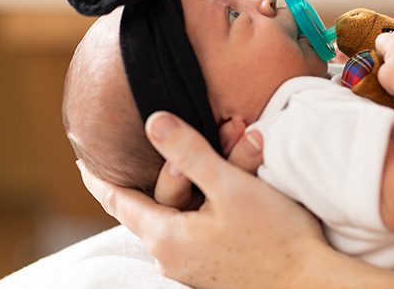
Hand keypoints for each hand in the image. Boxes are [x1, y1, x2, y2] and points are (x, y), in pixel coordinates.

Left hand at [78, 112, 324, 287]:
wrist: (310, 282)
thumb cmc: (274, 236)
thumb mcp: (229, 186)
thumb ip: (189, 153)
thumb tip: (153, 122)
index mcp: (167, 237)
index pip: (119, 202)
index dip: (100, 179)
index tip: (83, 162)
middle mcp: (172, 258)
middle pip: (158, 203)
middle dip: (176, 167)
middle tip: (197, 136)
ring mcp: (194, 268)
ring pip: (181, 216)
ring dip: (196, 186)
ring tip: (224, 158)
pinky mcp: (215, 270)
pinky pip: (196, 230)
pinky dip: (205, 205)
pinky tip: (226, 194)